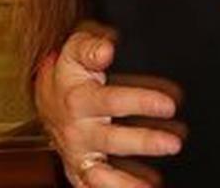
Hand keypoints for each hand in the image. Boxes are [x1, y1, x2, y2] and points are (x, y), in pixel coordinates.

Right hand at [35, 25, 185, 187]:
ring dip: (127, 182)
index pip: (112, 102)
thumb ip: (91, 46)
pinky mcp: (78, 170)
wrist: (44, 95)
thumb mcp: (75, 48)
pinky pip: (93, 187)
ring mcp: (76, 153)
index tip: (169, 105)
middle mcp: (77, 130)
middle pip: (111, 140)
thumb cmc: (69, 68)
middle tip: (175, 144)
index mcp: (78, 99)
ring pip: (99, 174)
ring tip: (154, 187)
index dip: (141, 102)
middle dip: (144, 142)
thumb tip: (107, 49)